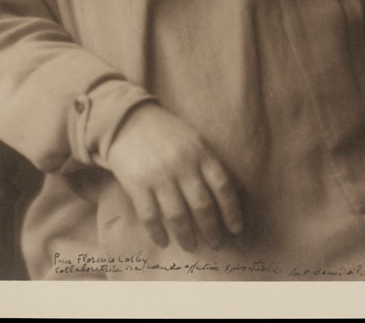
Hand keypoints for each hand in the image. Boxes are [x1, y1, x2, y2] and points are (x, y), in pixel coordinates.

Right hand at [106, 102, 242, 251]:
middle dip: (211, 229)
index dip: (231, 211)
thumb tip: (235, 191)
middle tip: (215, 244)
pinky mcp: (137, 184)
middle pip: (202, 205)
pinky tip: (163, 241)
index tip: (236, 229)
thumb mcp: (195, 141)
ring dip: (186, 236)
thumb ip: (211, 164)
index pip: (222, 187)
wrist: (129, 119)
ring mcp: (159, 175)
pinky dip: (158, 233)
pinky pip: (150, 216)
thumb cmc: (167, 133)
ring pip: (177, 215)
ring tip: (191, 246)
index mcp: (201, 153)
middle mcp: (183, 165)